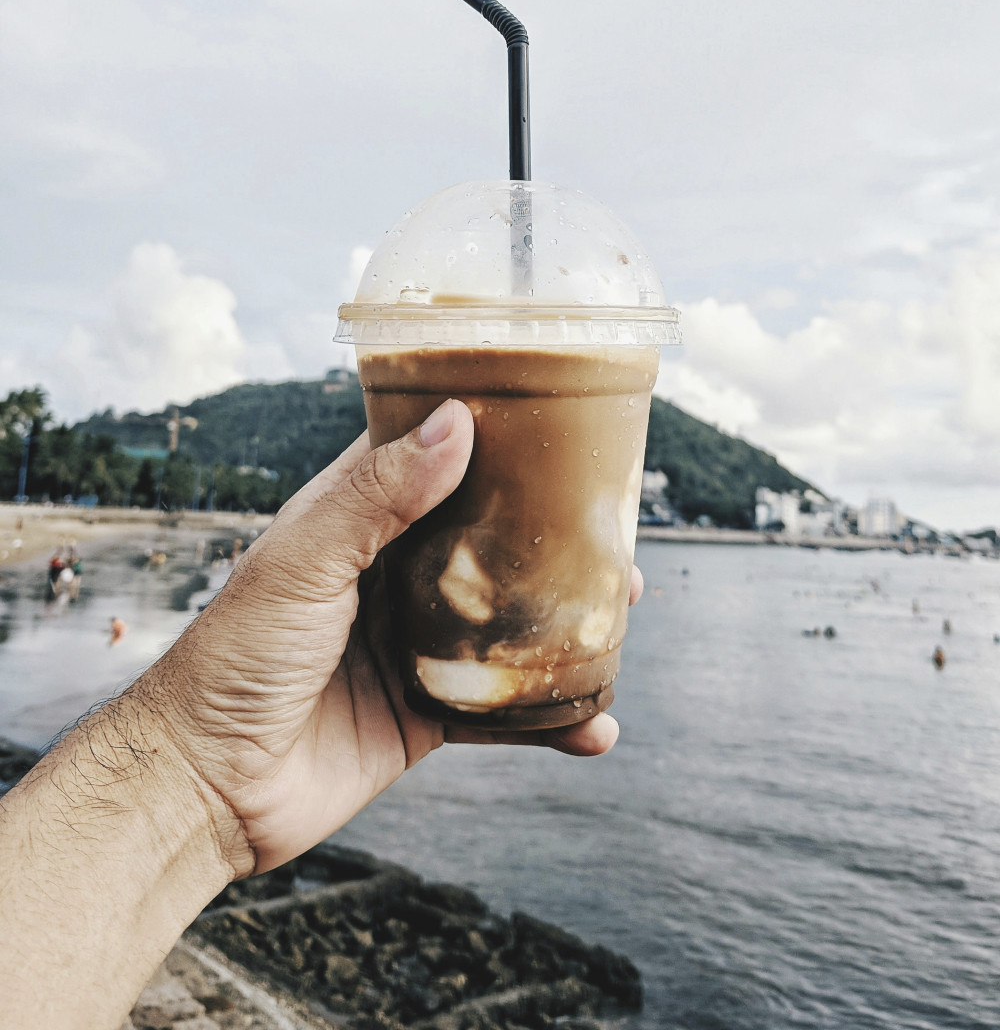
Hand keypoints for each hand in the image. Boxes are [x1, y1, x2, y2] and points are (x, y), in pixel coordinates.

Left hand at [142, 399, 632, 876]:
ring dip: (566, 619)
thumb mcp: (303, 561)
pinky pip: (503, 711)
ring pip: (507, 621)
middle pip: (490, 541)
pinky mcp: (428, 714)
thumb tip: (457, 424)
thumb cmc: (236, 657)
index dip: (493, 438)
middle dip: (553, 535)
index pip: (433, 459)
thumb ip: (376, 496)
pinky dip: (553, 719)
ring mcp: (414, 644)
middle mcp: (393, 575)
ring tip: (626, 610)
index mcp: (359, 522)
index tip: (560, 422)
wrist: (208, 786)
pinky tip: (598, 725)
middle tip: (615, 528)